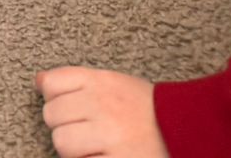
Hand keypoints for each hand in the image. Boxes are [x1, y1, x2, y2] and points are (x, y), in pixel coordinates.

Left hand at [36, 68, 167, 157]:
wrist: (191, 130)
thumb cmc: (147, 110)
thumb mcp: (113, 83)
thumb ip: (76, 81)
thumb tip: (38, 81)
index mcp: (101, 82)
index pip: (52, 84)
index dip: (55, 98)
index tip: (71, 107)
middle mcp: (104, 104)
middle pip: (52, 114)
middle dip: (64, 125)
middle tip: (87, 131)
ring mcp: (111, 134)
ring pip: (62, 142)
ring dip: (74, 149)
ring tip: (95, 147)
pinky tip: (104, 156)